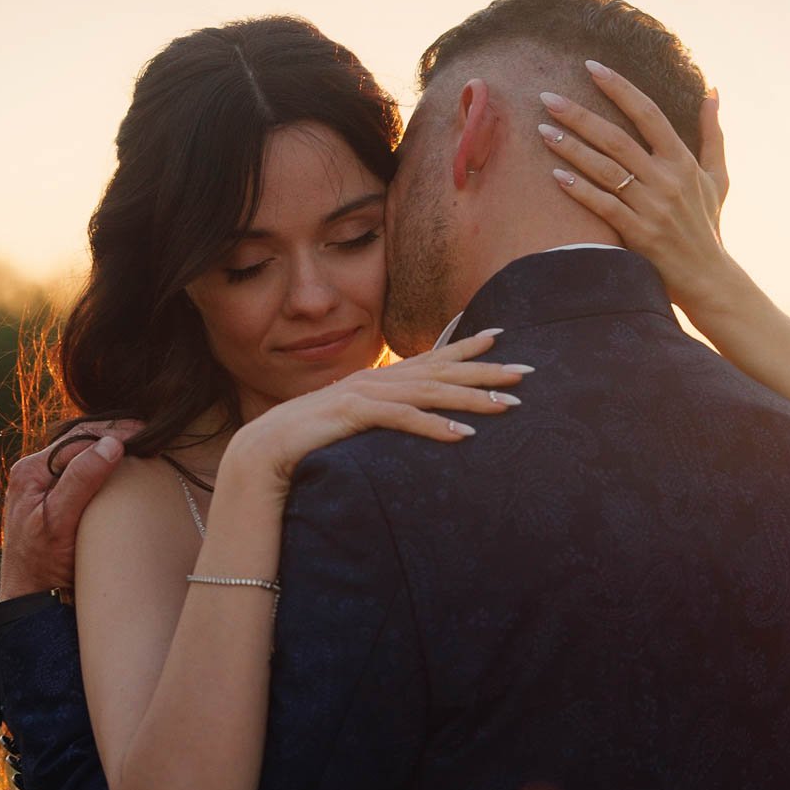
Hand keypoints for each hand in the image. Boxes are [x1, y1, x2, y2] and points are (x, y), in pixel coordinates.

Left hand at [0, 418, 143, 599]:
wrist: (32, 600)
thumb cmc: (41, 565)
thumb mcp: (60, 520)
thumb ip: (82, 480)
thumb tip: (112, 444)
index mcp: (30, 470)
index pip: (79, 438)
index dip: (114, 432)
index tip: (146, 431)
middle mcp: (36, 473)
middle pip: (81, 443)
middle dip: (115, 436)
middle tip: (151, 434)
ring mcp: (47, 487)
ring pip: (85, 457)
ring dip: (112, 451)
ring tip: (143, 447)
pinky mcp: (59, 502)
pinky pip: (85, 475)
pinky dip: (107, 470)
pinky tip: (127, 472)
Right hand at [225, 331, 528, 492]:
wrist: (262, 453)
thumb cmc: (309, 444)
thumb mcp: (353, 426)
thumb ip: (381, 417)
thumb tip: (410, 420)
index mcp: (377, 381)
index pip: (431, 359)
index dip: (467, 347)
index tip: (501, 336)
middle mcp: (375, 380)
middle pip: (441, 372)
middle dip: (486, 370)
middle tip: (527, 370)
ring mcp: (362, 394)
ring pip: (429, 393)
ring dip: (471, 399)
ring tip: (508, 405)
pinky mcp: (351, 416)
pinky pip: (401, 420)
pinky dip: (434, 427)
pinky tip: (463, 436)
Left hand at [539, 62, 735, 307]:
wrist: (708, 278)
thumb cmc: (707, 224)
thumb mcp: (717, 177)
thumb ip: (712, 133)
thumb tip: (712, 91)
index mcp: (683, 160)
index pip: (648, 113)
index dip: (619, 88)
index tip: (591, 67)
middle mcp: (667, 180)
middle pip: (616, 138)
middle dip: (579, 115)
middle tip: (547, 96)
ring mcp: (652, 207)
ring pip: (605, 169)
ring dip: (571, 148)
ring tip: (542, 130)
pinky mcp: (638, 234)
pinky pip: (603, 206)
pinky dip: (580, 190)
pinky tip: (555, 175)